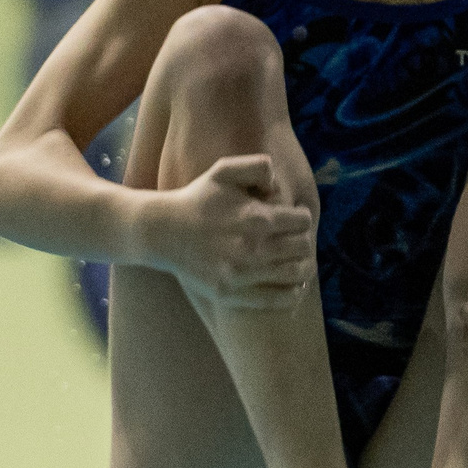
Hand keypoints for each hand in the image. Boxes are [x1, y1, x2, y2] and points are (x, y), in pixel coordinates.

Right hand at [155, 155, 315, 309]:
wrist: (163, 232)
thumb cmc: (197, 199)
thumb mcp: (223, 170)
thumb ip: (257, 166)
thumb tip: (279, 185)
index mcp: (257, 217)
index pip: (302, 221)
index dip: (302, 217)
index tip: (296, 219)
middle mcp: (254, 248)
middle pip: (303, 248)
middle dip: (304, 241)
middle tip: (298, 241)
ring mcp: (243, 274)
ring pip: (295, 274)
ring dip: (305, 268)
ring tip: (302, 264)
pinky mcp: (232, 294)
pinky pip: (276, 300)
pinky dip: (292, 294)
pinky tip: (294, 287)